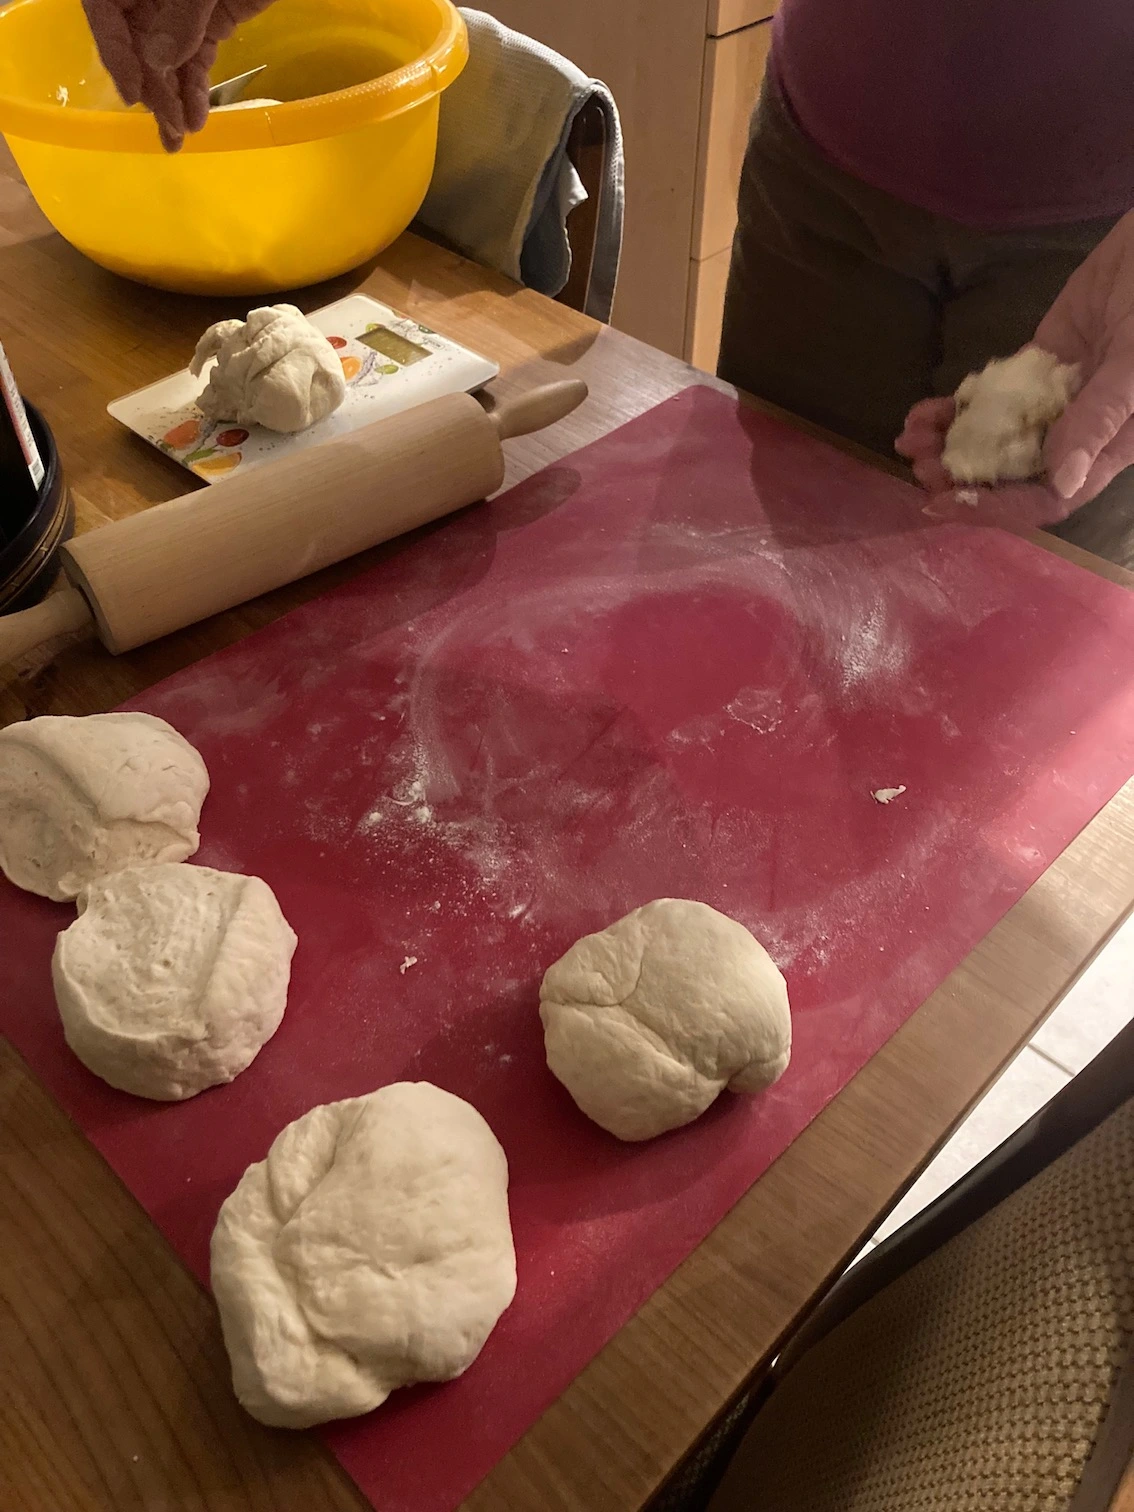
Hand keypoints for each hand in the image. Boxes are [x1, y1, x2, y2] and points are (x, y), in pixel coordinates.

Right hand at [81, 0, 270, 151]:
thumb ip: (181, 14)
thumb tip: (158, 61)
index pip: (104, 17)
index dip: (117, 57)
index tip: (133, 96)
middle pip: (136, 45)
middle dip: (151, 90)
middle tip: (168, 129)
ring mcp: (177, 9)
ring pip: (166, 60)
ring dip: (172, 100)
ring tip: (178, 138)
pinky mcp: (211, 21)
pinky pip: (196, 60)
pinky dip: (196, 89)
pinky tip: (197, 118)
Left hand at [897, 211, 1133, 528]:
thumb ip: (1098, 420)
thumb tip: (1062, 481)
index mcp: (1107, 448)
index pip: (1048, 498)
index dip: (998, 507)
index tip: (947, 501)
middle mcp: (1076, 435)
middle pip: (1011, 475)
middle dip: (961, 476)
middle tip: (919, 468)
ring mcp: (1051, 401)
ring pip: (993, 439)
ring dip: (949, 445)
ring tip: (910, 439)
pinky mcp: (1034, 369)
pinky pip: (989, 400)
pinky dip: (956, 410)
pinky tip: (925, 412)